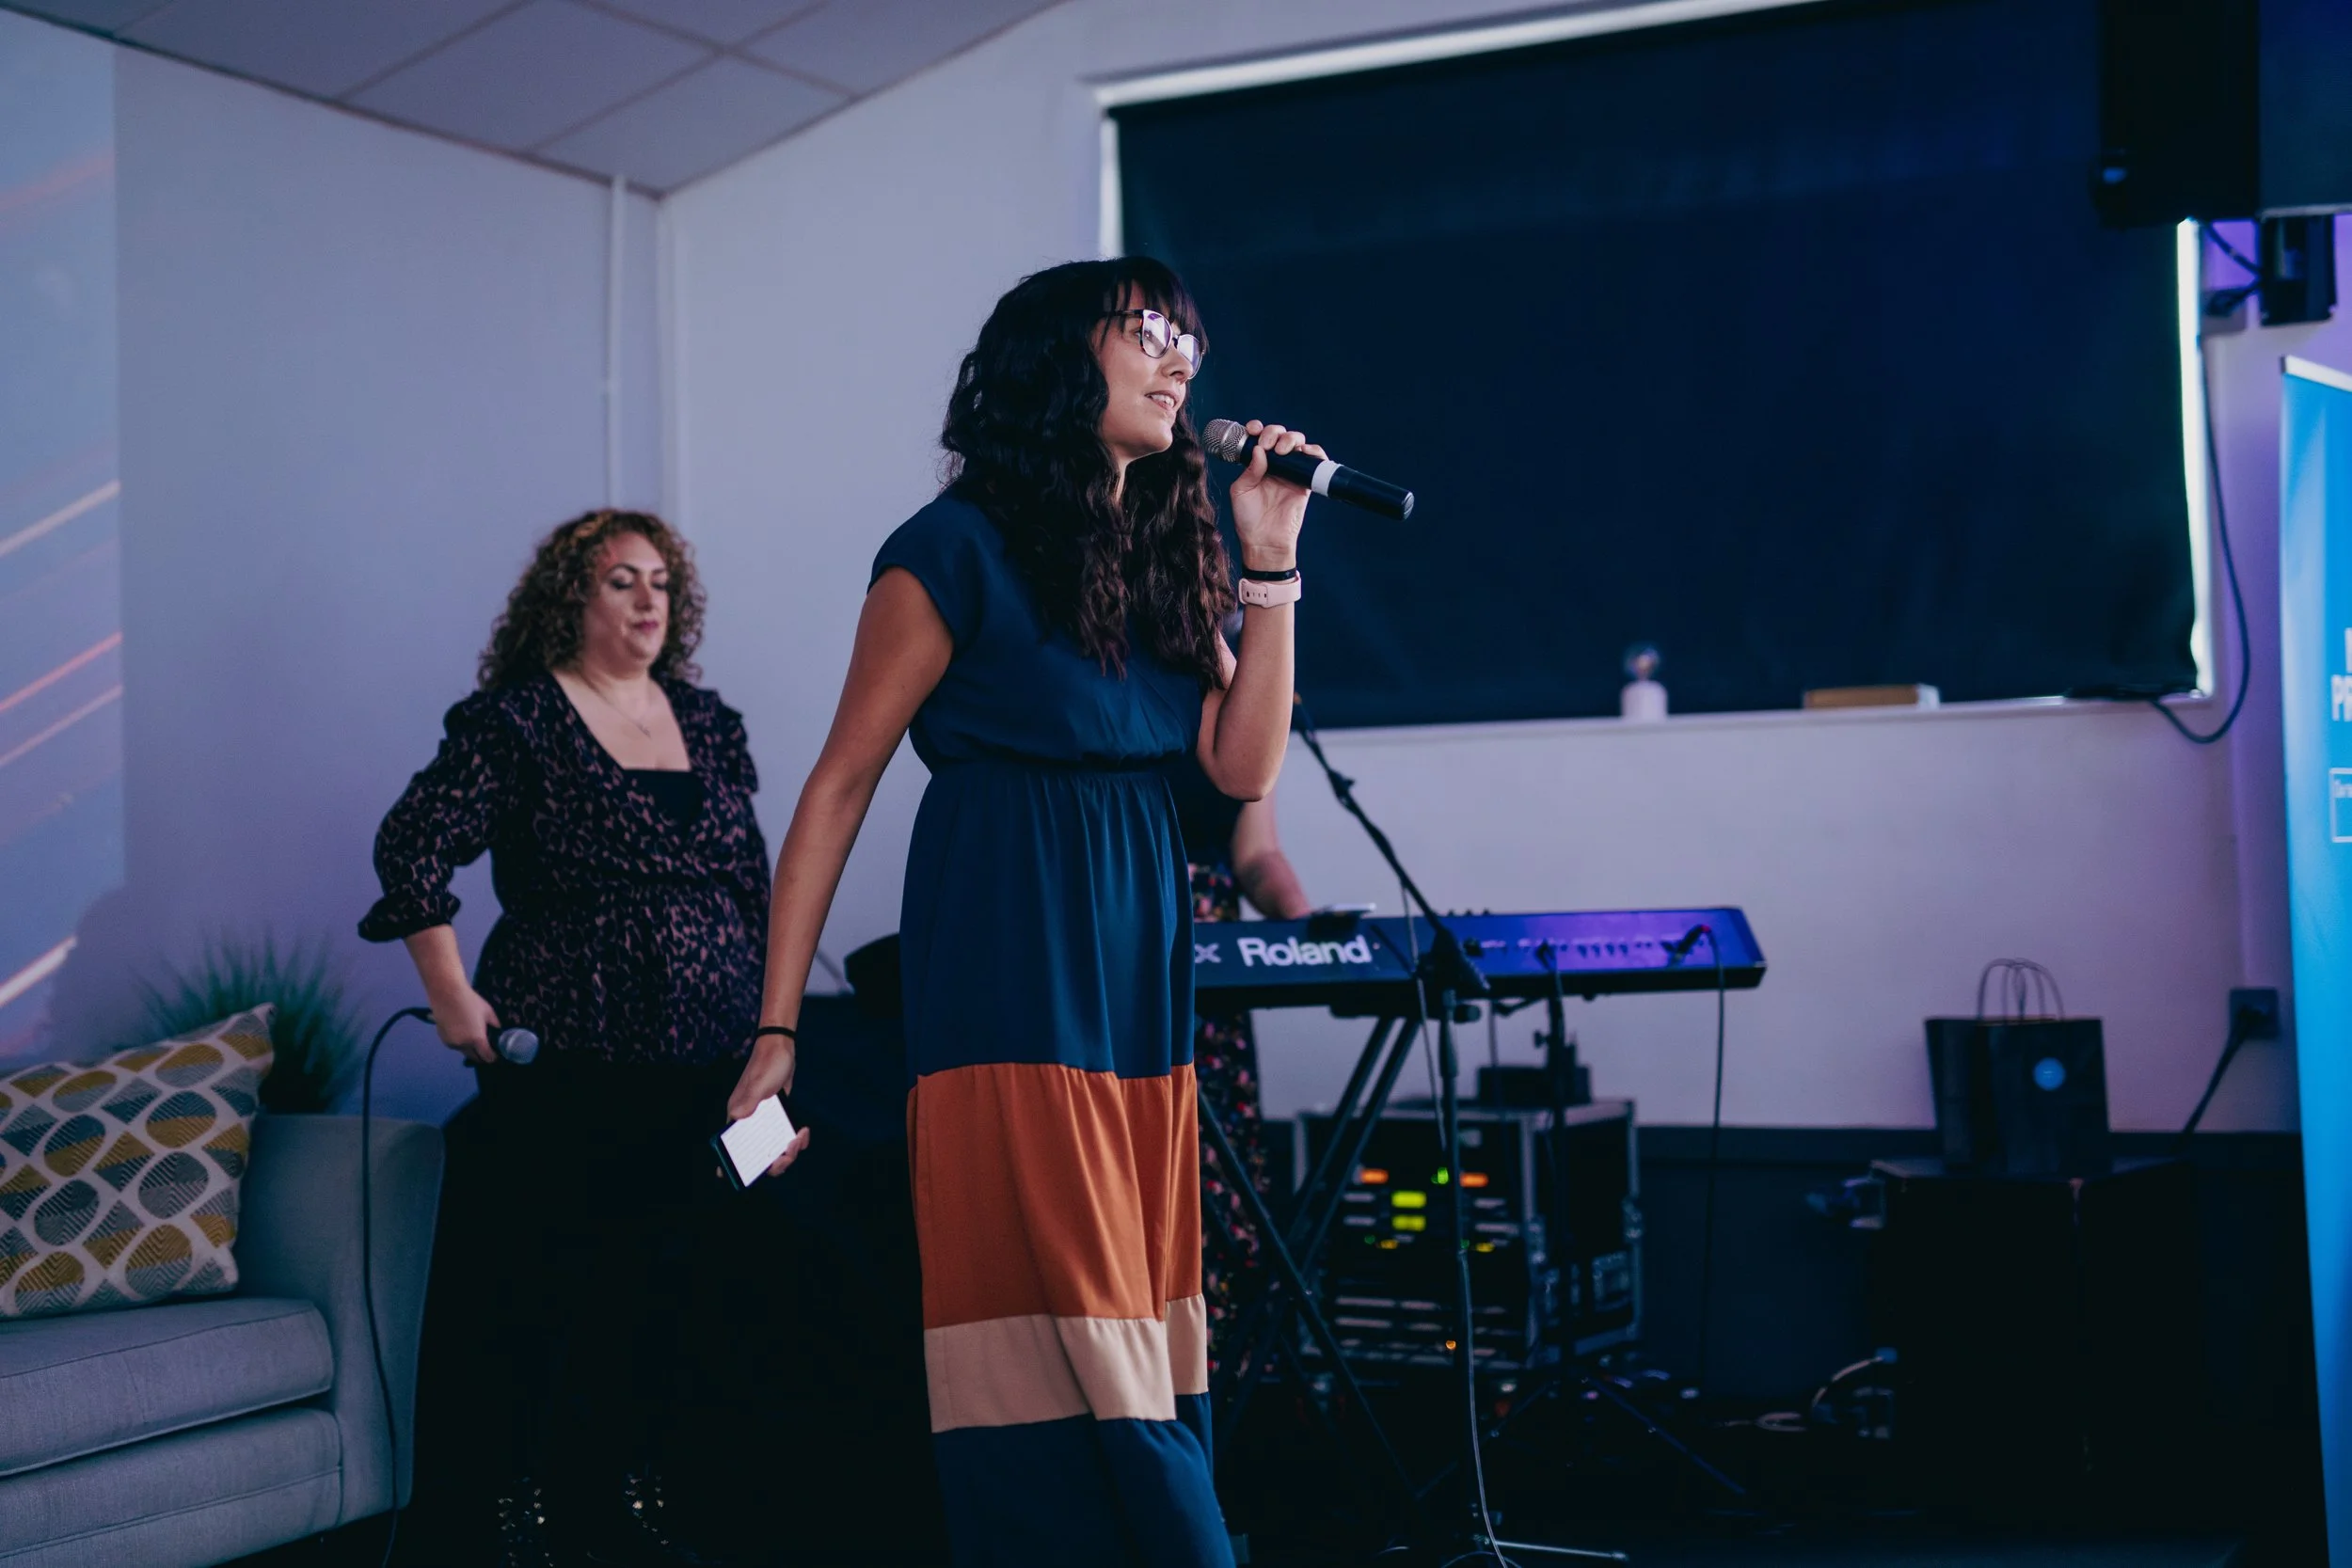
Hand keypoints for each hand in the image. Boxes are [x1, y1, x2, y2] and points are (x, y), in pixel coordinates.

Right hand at [428, 983, 500, 1065]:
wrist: (447, 994)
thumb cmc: (470, 1001)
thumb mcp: (488, 1012)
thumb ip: (495, 1025)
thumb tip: (498, 1032)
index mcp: (477, 1039)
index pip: (487, 1056)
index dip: (493, 1057)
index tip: (496, 1055)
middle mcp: (464, 1045)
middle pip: (475, 1057)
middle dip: (482, 1056)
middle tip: (486, 1049)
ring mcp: (452, 1043)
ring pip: (464, 1052)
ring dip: (470, 1049)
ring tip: (472, 1036)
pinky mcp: (443, 1039)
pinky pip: (455, 1046)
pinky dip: (460, 1043)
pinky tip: (461, 1031)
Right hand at [727, 1035, 811, 1177]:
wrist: (781, 1049)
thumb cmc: (766, 1065)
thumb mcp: (759, 1083)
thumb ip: (750, 1100)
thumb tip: (736, 1117)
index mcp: (736, 1117)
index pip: (730, 1147)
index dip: (732, 1167)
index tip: (744, 1177)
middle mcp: (747, 1122)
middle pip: (757, 1155)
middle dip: (775, 1161)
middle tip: (787, 1153)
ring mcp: (764, 1122)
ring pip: (773, 1149)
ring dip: (788, 1151)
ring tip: (799, 1137)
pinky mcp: (778, 1117)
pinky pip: (784, 1137)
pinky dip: (796, 1139)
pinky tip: (803, 1130)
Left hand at [1227, 420, 1322, 573]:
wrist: (1264, 541)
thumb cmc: (1248, 519)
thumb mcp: (1240, 491)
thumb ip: (1250, 470)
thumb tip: (1260, 450)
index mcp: (1256, 464)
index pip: (1259, 437)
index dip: (1258, 429)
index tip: (1253, 431)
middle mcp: (1274, 464)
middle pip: (1280, 435)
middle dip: (1274, 432)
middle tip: (1268, 444)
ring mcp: (1291, 472)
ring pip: (1297, 443)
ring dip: (1291, 438)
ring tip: (1282, 450)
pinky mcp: (1305, 482)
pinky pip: (1315, 461)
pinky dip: (1314, 452)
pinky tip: (1305, 452)